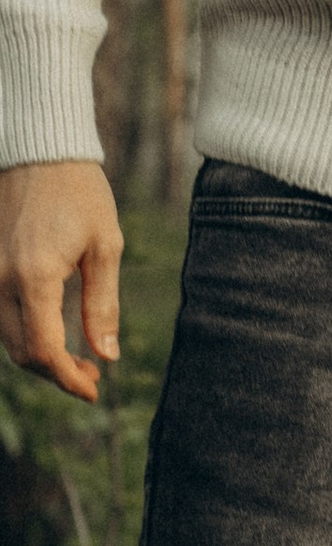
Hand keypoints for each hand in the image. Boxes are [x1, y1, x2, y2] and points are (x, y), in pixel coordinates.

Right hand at [0, 160, 122, 402]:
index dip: (68, 379)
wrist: (40, 153)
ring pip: (7, 339)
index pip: (43, 350)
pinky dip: (25, 335)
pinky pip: (0, 318)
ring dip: (40, 357)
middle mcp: (1, 281)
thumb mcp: (105, 246)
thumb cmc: (80, 194)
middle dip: (56, 373)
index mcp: (34, 277)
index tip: (94, 391)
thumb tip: (107, 355)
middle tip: (93, 376)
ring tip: (79, 358)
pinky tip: (54, 333)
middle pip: (21, 353)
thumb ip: (102, 304)